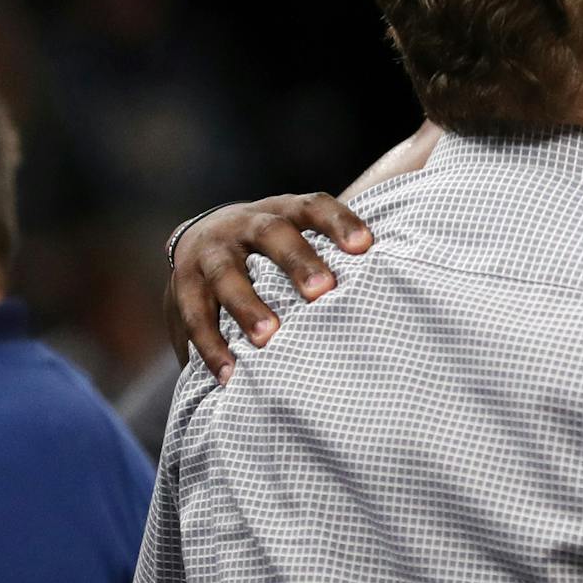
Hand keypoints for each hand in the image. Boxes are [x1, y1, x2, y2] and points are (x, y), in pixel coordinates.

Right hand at [163, 194, 373, 383]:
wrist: (197, 240)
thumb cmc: (271, 250)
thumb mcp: (297, 236)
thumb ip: (334, 254)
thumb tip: (399, 282)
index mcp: (282, 211)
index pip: (314, 207)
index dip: (339, 222)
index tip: (365, 246)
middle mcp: (245, 225)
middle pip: (272, 234)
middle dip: (297, 261)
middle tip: (323, 292)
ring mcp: (211, 254)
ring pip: (228, 275)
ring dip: (248, 306)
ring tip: (269, 337)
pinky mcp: (183, 286)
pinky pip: (195, 316)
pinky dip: (212, 346)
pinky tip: (230, 375)